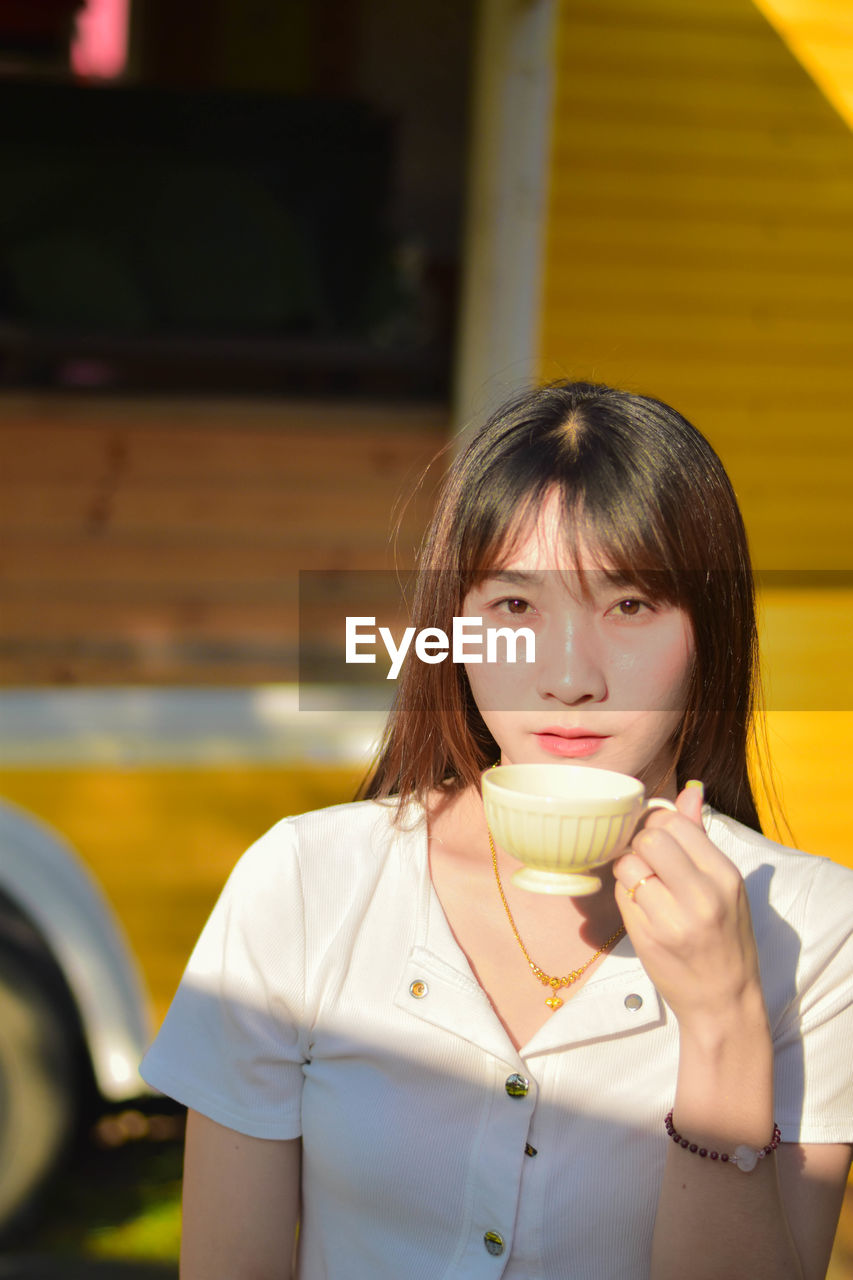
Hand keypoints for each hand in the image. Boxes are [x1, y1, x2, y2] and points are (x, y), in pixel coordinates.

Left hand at [612, 783, 765, 1034]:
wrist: (724, 1002)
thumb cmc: (726, 939)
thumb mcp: (726, 886)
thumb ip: (700, 837)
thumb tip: (689, 789)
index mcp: (724, 875)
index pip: (674, 824)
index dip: (656, 825)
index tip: (657, 838)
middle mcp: (702, 895)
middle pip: (648, 840)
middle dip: (640, 844)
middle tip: (648, 862)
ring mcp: (673, 919)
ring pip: (628, 866)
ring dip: (629, 871)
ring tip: (646, 886)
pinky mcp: (647, 938)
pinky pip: (621, 896)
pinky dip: (625, 895)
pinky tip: (642, 908)